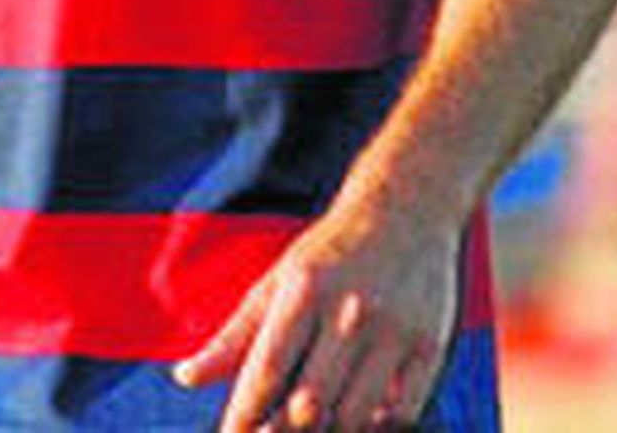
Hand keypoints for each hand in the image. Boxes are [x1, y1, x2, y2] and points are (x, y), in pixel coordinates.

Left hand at [174, 199, 459, 430]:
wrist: (406, 207)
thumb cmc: (331, 251)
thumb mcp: (278, 280)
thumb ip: (235, 335)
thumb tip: (185, 378)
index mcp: (304, 289)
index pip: (267, 368)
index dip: (243, 415)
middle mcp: (349, 309)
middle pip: (309, 404)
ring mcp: (393, 329)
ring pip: (353, 416)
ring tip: (310, 431)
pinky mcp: (431, 345)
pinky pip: (403, 412)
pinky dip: (376, 428)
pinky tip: (356, 424)